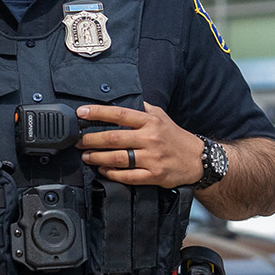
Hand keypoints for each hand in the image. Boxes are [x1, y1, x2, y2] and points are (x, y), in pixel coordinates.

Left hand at [76, 102, 204, 188]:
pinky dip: (112, 174)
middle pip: (114, 138)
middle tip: (77, 141)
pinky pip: (128, 176)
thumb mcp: (161, 116)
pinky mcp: (154, 175)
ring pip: (118, 158)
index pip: (119, 114)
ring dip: (97, 157)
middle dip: (91, 139)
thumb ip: (142, 108)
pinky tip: (103, 170)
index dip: (98, 113)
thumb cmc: (175, 137)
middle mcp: (150, 138)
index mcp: (150, 121)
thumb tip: (122, 98)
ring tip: (86, 156)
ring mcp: (152, 158)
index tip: (81, 113)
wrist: (197, 159)